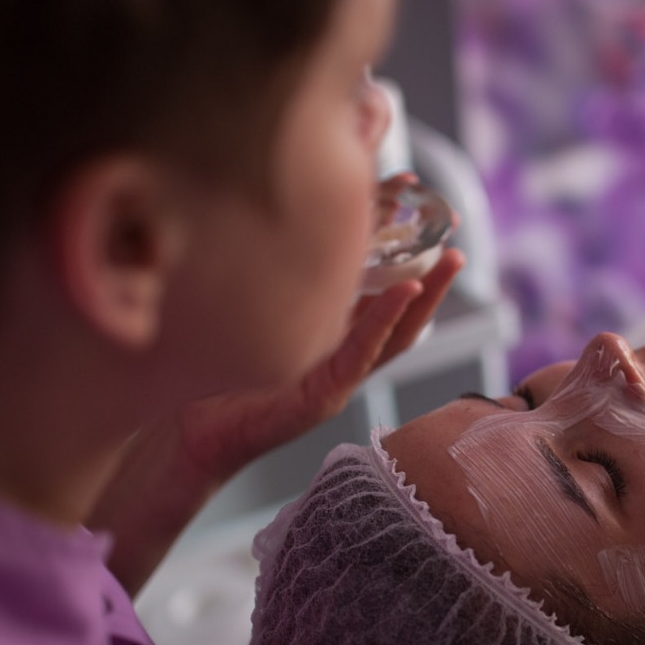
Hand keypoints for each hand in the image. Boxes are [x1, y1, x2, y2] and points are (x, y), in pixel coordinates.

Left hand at [91, 244, 464, 593]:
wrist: (185, 434)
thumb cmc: (209, 372)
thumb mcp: (248, 315)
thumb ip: (270, 282)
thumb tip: (272, 219)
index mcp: (328, 335)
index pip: (377, 291)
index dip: (400, 253)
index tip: (416, 210)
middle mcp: (339, 356)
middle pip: (401, 315)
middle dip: (434, 279)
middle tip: (458, 240)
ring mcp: (336, 378)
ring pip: (394, 335)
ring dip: (424, 298)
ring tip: (448, 262)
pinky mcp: (323, 397)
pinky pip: (361, 354)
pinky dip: (384, 321)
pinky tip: (403, 290)